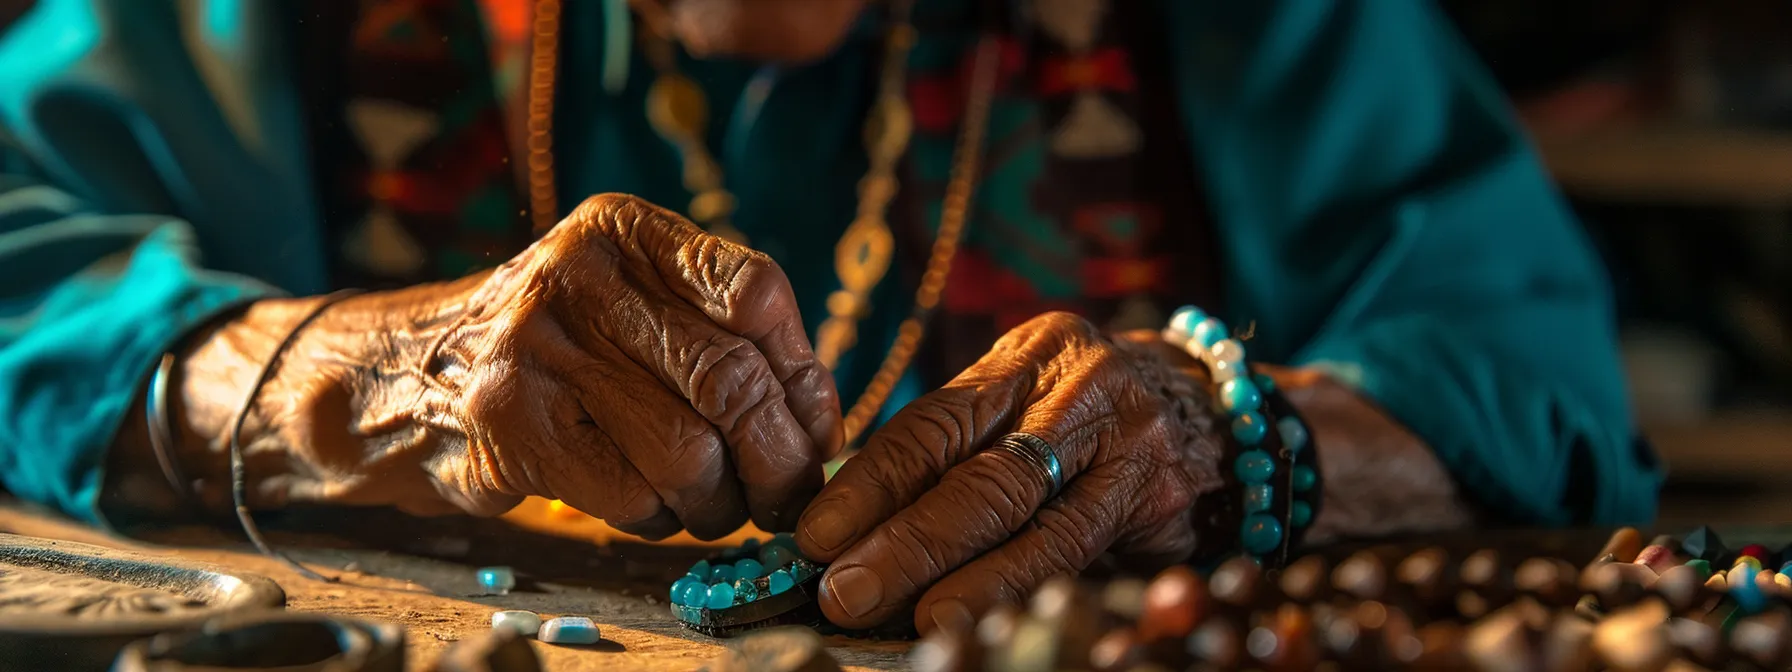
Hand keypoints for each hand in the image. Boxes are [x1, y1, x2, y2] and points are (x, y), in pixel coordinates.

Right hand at [126, 195, 840, 538]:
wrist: (403, 373)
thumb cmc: (554, 346)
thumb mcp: (627, 299)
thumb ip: (720, 335)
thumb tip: (822, 422)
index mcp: (624, 229)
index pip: (755, 292)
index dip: (803, 375)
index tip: (813, 428)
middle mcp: (579, 272)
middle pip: (731, 381)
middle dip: (779, 459)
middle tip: (787, 496)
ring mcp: (536, 347)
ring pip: (688, 451)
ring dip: (720, 500)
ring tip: (713, 505)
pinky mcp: (510, 425)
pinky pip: (633, 495)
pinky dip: (661, 518)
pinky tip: (650, 507)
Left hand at [793, 312, 1224, 632]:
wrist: (1222, 418)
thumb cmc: (1091, 421)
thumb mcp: (1029, 407)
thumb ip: (957, 453)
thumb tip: (848, 523)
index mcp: (1030, 353)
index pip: (936, 422)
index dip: (870, 482)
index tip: (813, 534)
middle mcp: (1081, 384)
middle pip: (977, 471)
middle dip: (901, 536)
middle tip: (840, 587)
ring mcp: (1128, 439)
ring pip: (1026, 516)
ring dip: (953, 573)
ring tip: (898, 613)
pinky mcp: (1157, 496)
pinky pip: (1073, 550)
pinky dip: (1014, 584)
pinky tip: (969, 613)